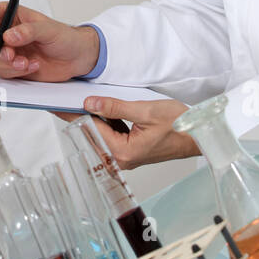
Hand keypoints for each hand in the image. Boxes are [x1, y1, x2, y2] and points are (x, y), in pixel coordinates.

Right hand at [0, 2, 99, 81]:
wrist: (76, 58)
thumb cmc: (64, 36)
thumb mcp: (49, 29)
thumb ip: (29, 31)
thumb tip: (8, 36)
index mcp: (9, 15)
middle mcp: (4, 32)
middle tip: (10, 55)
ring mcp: (7, 50)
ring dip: (6, 63)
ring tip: (26, 62)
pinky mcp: (11, 67)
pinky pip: (3, 71)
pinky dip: (16, 71)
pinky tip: (33, 66)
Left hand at [55, 97, 196, 169]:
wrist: (200, 135)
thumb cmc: (180, 126)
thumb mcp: (145, 110)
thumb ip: (115, 107)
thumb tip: (91, 104)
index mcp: (123, 152)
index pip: (91, 129)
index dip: (74, 114)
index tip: (58, 105)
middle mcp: (123, 158)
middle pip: (93, 134)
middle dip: (80, 116)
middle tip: (65, 100)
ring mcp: (127, 156)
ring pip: (102, 135)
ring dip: (93, 119)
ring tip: (81, 101)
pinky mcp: (132, 150)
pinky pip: (113, 136)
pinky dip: (106, 122)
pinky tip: (102, 110)